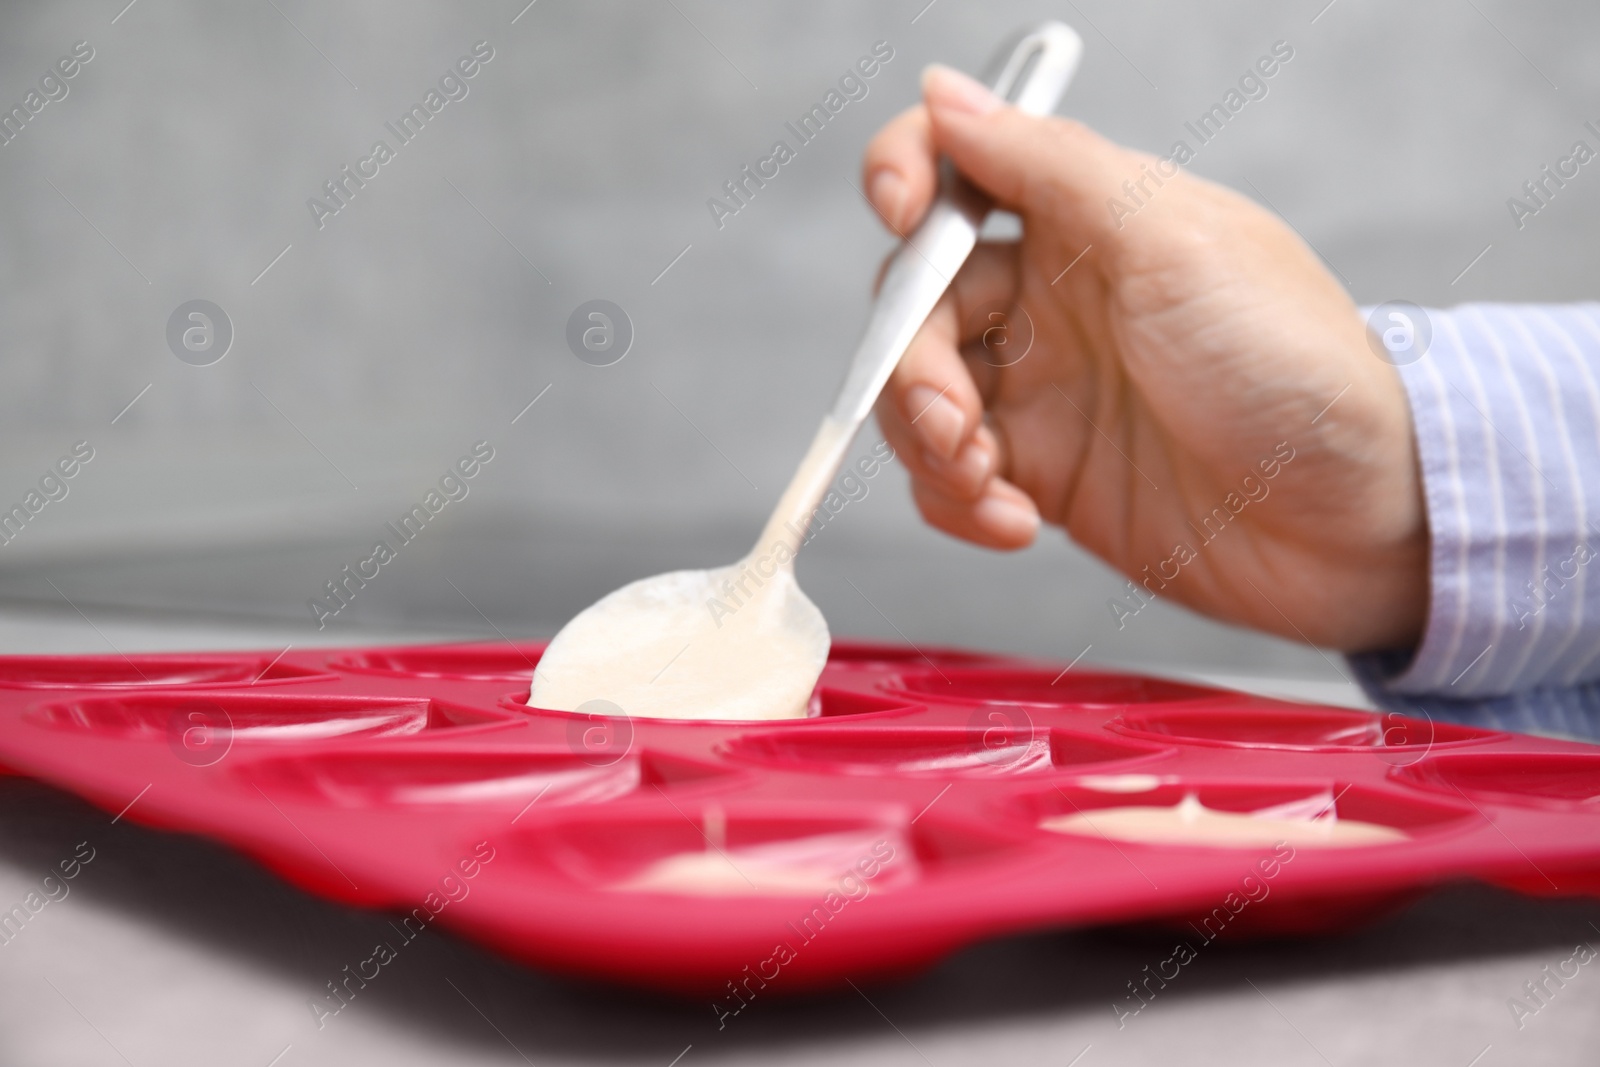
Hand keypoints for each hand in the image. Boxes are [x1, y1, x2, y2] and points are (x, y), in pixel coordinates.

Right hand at [863, 65, 1426, 650]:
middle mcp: (1050, 300)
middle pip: (916, 303)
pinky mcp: (1044, 475)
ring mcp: (1044, 391)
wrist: (1355, 522)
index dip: (905, 175)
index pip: (957, 167)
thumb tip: (944, 92)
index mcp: (1082, 220)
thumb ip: (1045, 165)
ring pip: (918, 397)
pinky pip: (952, 480)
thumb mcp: (1169, 240)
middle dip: (911, 362)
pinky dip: (958, 503)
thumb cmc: (1291, 366)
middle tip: (956, 418)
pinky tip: (1015, 520)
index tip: (904, 218)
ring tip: (987, 480)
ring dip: (928, 443)